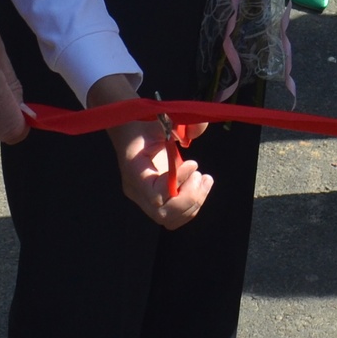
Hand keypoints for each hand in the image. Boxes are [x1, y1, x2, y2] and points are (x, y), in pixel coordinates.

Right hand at [88, 74, 210, 227]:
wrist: (131, 131)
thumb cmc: (143, 124)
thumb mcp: (159, 118)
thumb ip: (179, 123)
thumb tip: (200, 126)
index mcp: (134, 171)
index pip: (155, 194)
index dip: (177, 184)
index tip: (193, 163)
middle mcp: (137, 191)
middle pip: (163, 214)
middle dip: (189, 198)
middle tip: (201, 176)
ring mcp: (146, 199)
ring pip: (171, 219)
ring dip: (194, 202)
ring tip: (205, 179)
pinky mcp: (157, 201)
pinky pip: (175, 216)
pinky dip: (192, 205)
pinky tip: (201, 184)